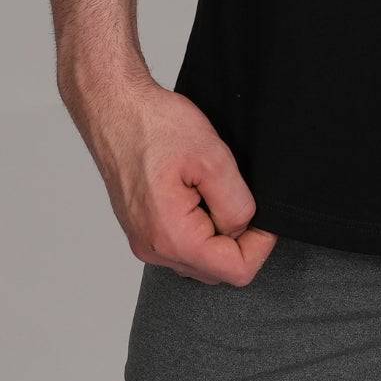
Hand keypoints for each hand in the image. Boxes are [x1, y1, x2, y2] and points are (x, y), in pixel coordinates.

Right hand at [69, 70, 277, 285]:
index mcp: (172, 237)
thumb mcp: (212, 158)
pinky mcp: (143, 229)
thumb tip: (246, 228)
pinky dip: (200, 226)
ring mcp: (146, 241)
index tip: (265, 215)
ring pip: (201, 257)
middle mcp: (155, 249)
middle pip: (218, 269)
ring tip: (213, 189)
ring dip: (218, 232)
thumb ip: (235, 203)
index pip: (236, 271)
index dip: (261, 244)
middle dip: (239, 240)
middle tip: (238, 196)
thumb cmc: (154, 127)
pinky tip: (197, 192)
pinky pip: (183, 243)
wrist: (116, 110)